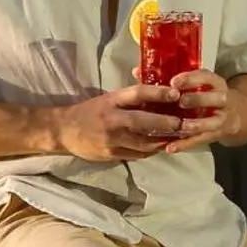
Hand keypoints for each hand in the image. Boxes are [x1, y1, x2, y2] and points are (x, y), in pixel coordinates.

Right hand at [57, 84, 183, 161]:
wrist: (64, 131)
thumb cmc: (90, 111)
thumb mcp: (108, 99)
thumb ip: (130, 98)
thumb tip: (158, 91)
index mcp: (112, 100)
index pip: (137, 93)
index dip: (157, 93)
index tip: (175, 94)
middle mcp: (112, 119)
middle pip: (143, 121)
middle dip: (165, 123)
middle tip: (182, 123)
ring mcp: (112, 139)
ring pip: (143, 142)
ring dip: (162, 141)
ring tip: (178, 138)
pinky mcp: (111, 154)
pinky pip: (136, 154)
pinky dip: (151, 151)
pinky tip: (162, 147)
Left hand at [160, 70, 230, 154]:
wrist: (230, 115)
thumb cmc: (201, 95)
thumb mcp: (192, 83)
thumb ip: (166, 78)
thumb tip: (137, 72)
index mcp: (214, 82)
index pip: (206, 77)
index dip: (191, 79)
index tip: (174, 82)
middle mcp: (221, 99)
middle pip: (216, 98)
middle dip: (198, 99)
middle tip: (180, 101)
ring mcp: (221, 118)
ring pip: (212, 122)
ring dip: (195, 124)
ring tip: (180, 126)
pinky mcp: (215, 134)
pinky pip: (201, 140)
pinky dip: (185, 144)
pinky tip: (170, 147)